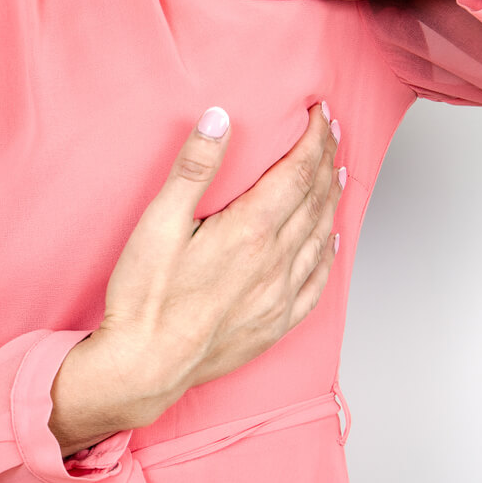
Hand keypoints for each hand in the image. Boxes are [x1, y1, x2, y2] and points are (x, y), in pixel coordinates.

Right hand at [82, 102, 344, 425]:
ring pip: (319, 237)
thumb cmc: (146, 298)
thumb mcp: (157, 223)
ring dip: (330, 201)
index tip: (321, 115)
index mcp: (249, 230)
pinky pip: (316, 284)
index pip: (296, 172)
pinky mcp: (274, 324)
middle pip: (313, 199)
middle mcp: (274, 261)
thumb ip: (193, 169)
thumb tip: (219, 119)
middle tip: (332, 134)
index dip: (313, 140)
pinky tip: (330, 244)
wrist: (145, 367)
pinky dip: (328, 255)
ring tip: (336, 176)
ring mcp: (278, 296)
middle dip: (325, 161)